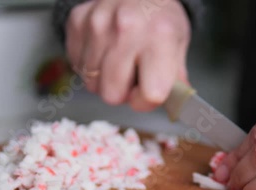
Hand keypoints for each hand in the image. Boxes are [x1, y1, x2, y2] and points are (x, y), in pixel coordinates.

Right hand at [66, 0, 190, 110]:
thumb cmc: (159, 17)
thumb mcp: (179, 44)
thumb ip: (176, 79)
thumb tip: (175, 106)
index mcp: (160, 38)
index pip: (150, 95)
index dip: (148, 100)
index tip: (149, 91)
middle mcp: (126, 29)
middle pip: (112, 95)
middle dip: (121, 93)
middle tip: (131, 76)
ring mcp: (98, 24)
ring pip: (91, 83)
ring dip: (104, 78)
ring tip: (119, 60)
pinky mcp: (78, 21)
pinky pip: (77, 65)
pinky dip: (90, 64)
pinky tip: (104, 49)